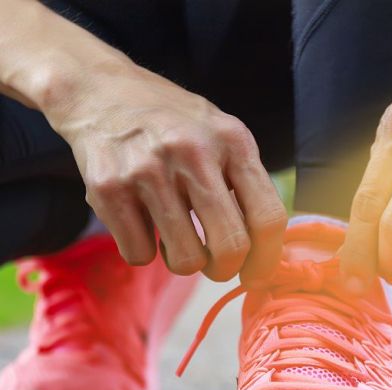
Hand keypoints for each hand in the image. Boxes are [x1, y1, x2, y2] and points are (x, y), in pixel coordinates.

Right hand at [51, 65, 287, 280]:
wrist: (101, 91)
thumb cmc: (175, 125)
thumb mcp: (223, 135)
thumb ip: (248, 183)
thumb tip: (267, 253)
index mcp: (232, 141)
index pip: (268, 217)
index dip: (268, 258)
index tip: (258, 274)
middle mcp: (192, 152)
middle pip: (230, 246)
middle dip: (226, 269)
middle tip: (217, 266)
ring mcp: (148, 170)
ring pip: (186, 260)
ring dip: (185, 262)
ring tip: (178, 239)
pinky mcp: (107, 188)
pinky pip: (139, 254)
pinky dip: (143, 251)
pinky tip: (142, 223)